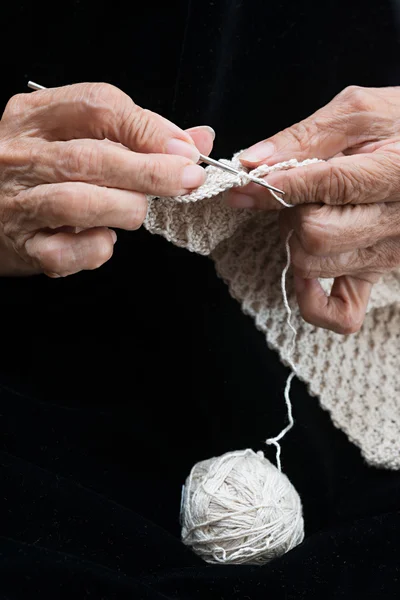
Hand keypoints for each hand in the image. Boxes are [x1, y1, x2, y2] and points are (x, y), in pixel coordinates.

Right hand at [0, 83, 213, 276]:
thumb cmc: (44, 172)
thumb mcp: (80, 138)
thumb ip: (139, 136)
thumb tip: (199, 140)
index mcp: (35, 116)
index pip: (97, 106)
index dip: (149, 128)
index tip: (186, 149)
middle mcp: (20, 155)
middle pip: (91, 157)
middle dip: (150, 171)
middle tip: (187, 181)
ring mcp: (16, 201)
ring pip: (79, 202)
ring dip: (126, 208)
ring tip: (139, 211)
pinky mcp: (21, 244)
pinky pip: (65, 252)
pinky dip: (96, 249)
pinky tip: (105, 240)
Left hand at [225, 86, 399, 333]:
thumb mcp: (360, 113)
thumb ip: (307, 135)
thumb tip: (254, 161)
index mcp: (398, 173)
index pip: (327, 187)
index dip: (277, 187)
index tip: (244, 186)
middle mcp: (399, 221)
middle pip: (316, 234)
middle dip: (290, 211)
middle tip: (294, 191)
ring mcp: (390, 254)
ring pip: (315, 264)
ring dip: (294, 240)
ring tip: (309, 212)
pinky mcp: (379, 274)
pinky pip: (342, 312)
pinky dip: (312, 300)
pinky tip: (305, 275)